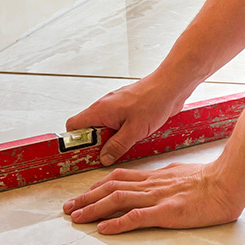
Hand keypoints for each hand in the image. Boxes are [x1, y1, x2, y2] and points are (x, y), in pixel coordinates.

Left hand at [62, 163, 244, 233]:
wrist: (228, 182)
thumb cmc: (213, 181)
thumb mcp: (183, 174)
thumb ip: (168, 179)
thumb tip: (161, 181)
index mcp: (156, 177)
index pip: (119, 179)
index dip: (98, 186)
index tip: (84, 194)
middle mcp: (151, 185)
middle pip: (111, 188)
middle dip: (86, 197)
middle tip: (68, 207)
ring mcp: (158, 198)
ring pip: (117, 200)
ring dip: (93, 209)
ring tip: (77, 217)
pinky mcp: (167, 212)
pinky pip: (137, 217)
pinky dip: (117, 223)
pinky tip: (103, 229)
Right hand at [65, 75, 189, 165]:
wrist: (171, 86)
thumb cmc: (153, 101)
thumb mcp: (134, 131)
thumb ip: (117, 146)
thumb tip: (104, 157)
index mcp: (100, 109)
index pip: (73, 125)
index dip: (75, 140)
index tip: (84, 154)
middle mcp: (105, 106)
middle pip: (89, 128)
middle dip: (97, 143)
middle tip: (109, 154)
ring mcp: (116, 106)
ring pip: (104, 126)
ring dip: (111, 138)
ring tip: (124, 146)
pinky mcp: (127, 108)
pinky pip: (117, 122)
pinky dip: (121, 132)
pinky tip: (134, 137)